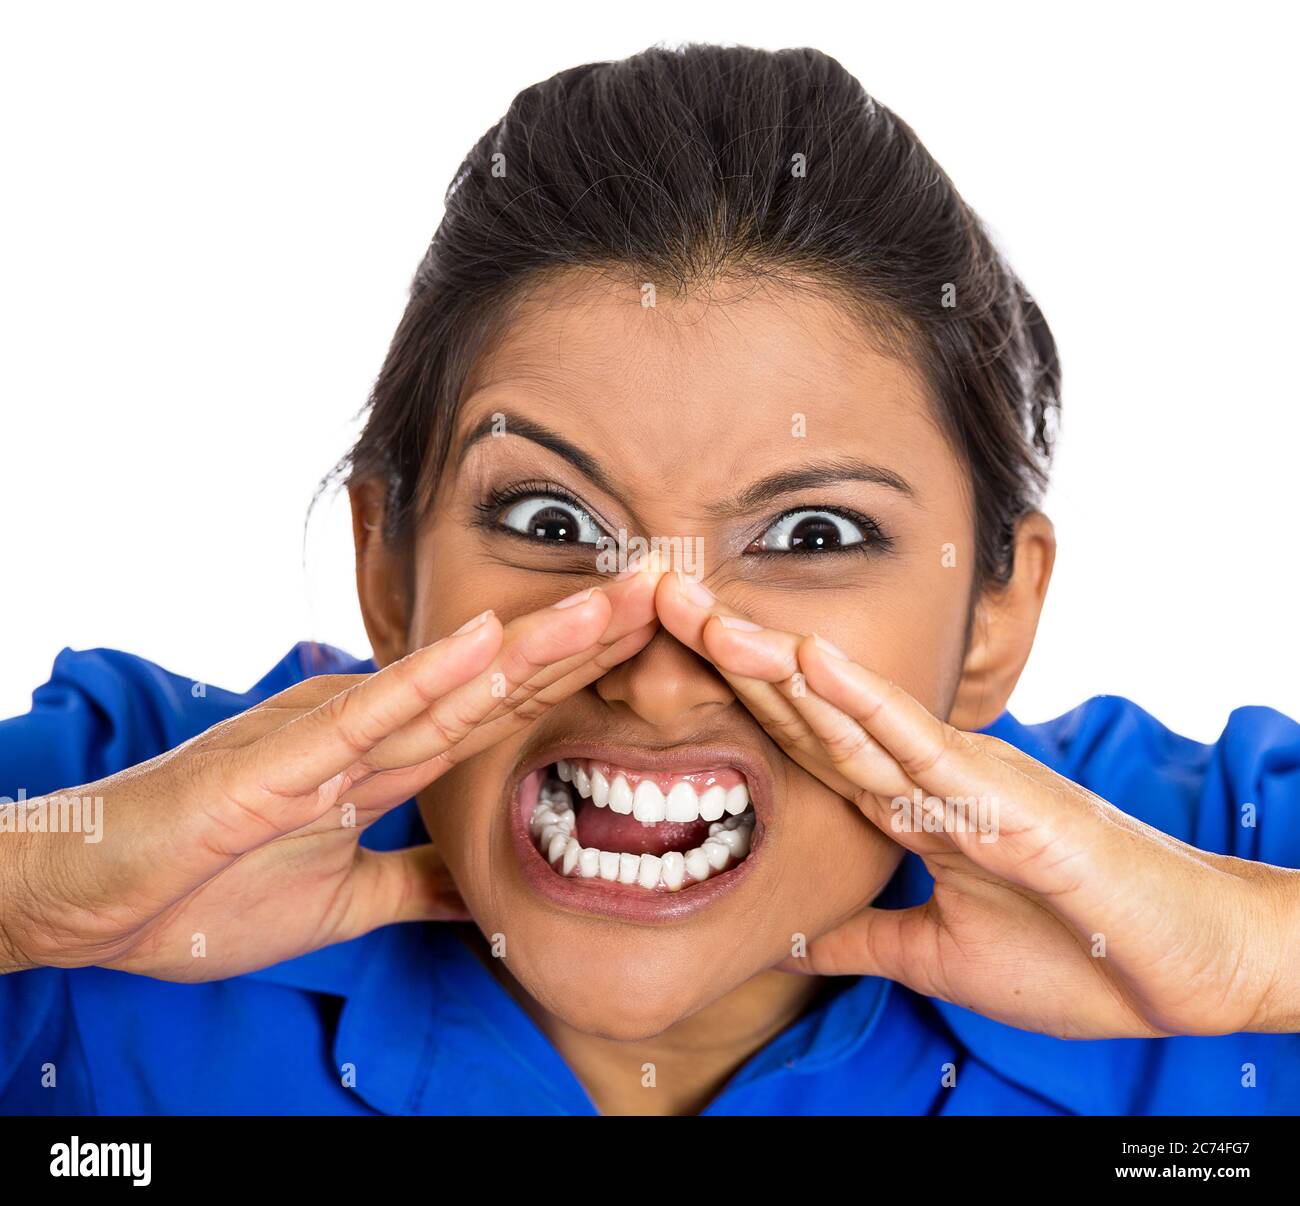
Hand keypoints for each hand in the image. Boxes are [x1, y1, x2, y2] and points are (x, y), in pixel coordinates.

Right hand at [0, 570, 661, 980]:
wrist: (98, 901)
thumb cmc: (206, 891)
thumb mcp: (342, 902)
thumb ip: (411, 883)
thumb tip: (475, 893)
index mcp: (387, 764)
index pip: (504, 714)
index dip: (579, 680)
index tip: (648, 651)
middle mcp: (372, 732)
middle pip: (502, 682)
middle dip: (589, 641)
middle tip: (671, 595)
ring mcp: (332, 737)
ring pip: (457, 682)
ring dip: (542, 642)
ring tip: (619, 598)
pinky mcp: (285, 759)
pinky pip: (372, 715)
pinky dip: (433, 680)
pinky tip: (491, 642)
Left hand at [656, 571, 1299, 1038]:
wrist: (1171, 975)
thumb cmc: (1069, 958)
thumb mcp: (932, 956)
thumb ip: (862, 940)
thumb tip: (795, 944)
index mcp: (903, 808)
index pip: (800, 742)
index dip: (734, 701)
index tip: (669, 663)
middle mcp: (919, 775)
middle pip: (804, 708)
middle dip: (729, 657)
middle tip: (655, 597)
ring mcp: (955, 775)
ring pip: (844, 710)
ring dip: (769, 661)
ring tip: (701, 611)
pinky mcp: (995, 793)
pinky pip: (915, 741)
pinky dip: (861, 699)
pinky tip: (809, 657)